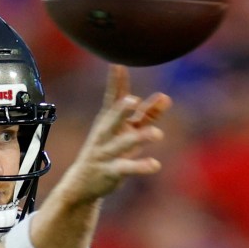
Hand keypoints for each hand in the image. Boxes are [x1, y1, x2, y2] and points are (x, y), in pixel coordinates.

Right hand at [51, 66, 168, 208]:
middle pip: (114, 119)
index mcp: (108, 120)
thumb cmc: (109, 150)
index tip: (118, 65)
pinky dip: (141, 166)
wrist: (83, 181)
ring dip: (140, 138)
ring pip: (124, 143)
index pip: (113, 99)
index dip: (116, 83)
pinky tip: (155, 165)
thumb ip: (147, 114)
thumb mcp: (127, 130)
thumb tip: (165, 97)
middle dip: (122, 110)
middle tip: (132, 100)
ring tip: (158, 134)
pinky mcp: (111, 171)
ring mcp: (107, 152)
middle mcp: (106, 133)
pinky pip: (127, 168)